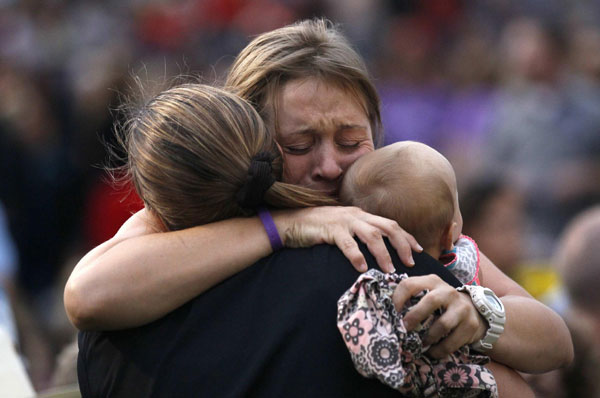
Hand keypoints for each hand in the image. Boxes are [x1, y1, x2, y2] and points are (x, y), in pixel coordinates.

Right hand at [273, 206, 421, 272]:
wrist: (291, 223)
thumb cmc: (317, 230)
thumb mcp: (343, 230)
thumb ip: (358, 237)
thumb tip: (375, 254)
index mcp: (361, 216)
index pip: (390, 224)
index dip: (406, 237)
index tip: (419, 250)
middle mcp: (356, 216)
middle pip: (387, 227)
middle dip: (402, 244)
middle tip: (411, 262)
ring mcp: (343, 221)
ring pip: (371, 235)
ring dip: (384, 253)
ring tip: (390, 270)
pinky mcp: (329, 230)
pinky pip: (347, 243)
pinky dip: (356, 256)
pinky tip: (361, 268)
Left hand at [392, 274, 487, 357]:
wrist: (474, 310)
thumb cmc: (441, 303)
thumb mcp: (427, 293)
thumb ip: (411, 297)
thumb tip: (384, 312)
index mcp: (432, 281)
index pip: (409, 284)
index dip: (397, 299)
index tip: (390, 314)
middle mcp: (448, 291)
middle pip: (429, 301)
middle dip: (414, 317)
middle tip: (403, 330)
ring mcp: (462, 307)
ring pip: (442, 324)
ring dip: (427, 338)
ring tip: (418, 345)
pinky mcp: (470, 325)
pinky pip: (451, 342)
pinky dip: (438, 350)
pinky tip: (431, 352)